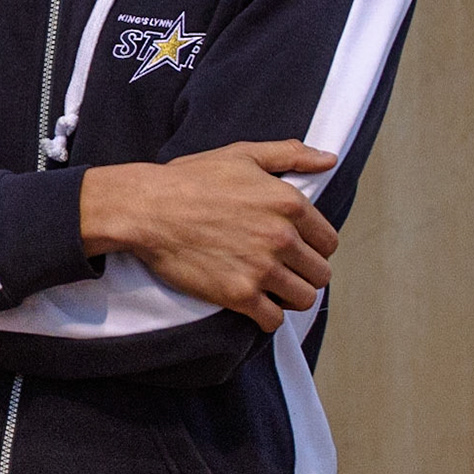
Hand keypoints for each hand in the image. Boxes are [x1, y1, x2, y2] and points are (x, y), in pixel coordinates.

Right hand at [81, 140, 339, 332]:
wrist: (146, 208)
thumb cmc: (189, 180)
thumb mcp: (241, 155)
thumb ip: (290, 154)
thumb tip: (328, 160)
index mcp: (288, 203)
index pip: (328, 241)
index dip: (313, 247)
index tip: (295, 249)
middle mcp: (281, 237)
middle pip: (320, 273)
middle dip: (304, 273)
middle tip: (282, 270)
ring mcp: (261, 268)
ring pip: (303, 298)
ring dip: (290, 297)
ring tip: (271, 289)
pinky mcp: (238, 294)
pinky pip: (273, 319)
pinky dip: (267, 317)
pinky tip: (255, 305)